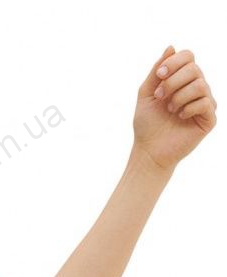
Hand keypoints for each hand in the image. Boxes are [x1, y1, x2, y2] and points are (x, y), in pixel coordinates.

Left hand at [132, 46, 217, 170]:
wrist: (149, 149)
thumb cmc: (147, 123)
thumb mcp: (146, 93)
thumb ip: (157, 71)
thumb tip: (171, 47)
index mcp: (182, 80)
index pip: (188, 56)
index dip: (174, 62)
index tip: (159, 75)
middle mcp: (197, 88)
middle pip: (194, 68)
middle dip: (172, 81)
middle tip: (160, 96)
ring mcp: (205, 103)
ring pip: (200, 84)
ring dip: (178, 96)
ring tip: (169, 109)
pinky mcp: (209, 119)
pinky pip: (206, 102)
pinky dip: (188, 108)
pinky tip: (179, 117)